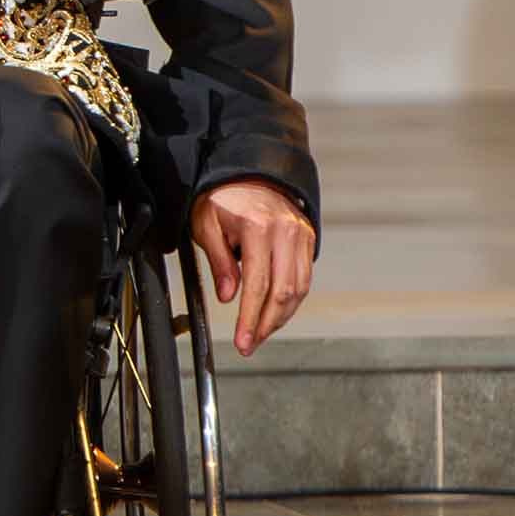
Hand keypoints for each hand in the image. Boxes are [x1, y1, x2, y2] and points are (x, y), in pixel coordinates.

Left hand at [191, 179, 315, 355]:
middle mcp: (285, 231)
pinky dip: (292, 302)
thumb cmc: (223, 198)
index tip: (243, 339)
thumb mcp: (207, 224)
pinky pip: (304, 279)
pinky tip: (275, 314)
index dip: (250, 317)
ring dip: (280, 318)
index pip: (258, 283)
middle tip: (250, 343)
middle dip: (266, 324)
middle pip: (283, 292)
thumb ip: (219, 261)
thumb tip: (228, 296)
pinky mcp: (308, 239)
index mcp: (257, 226)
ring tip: (260, 333)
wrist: (249, 172)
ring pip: (298, 289)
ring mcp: (300, 235)